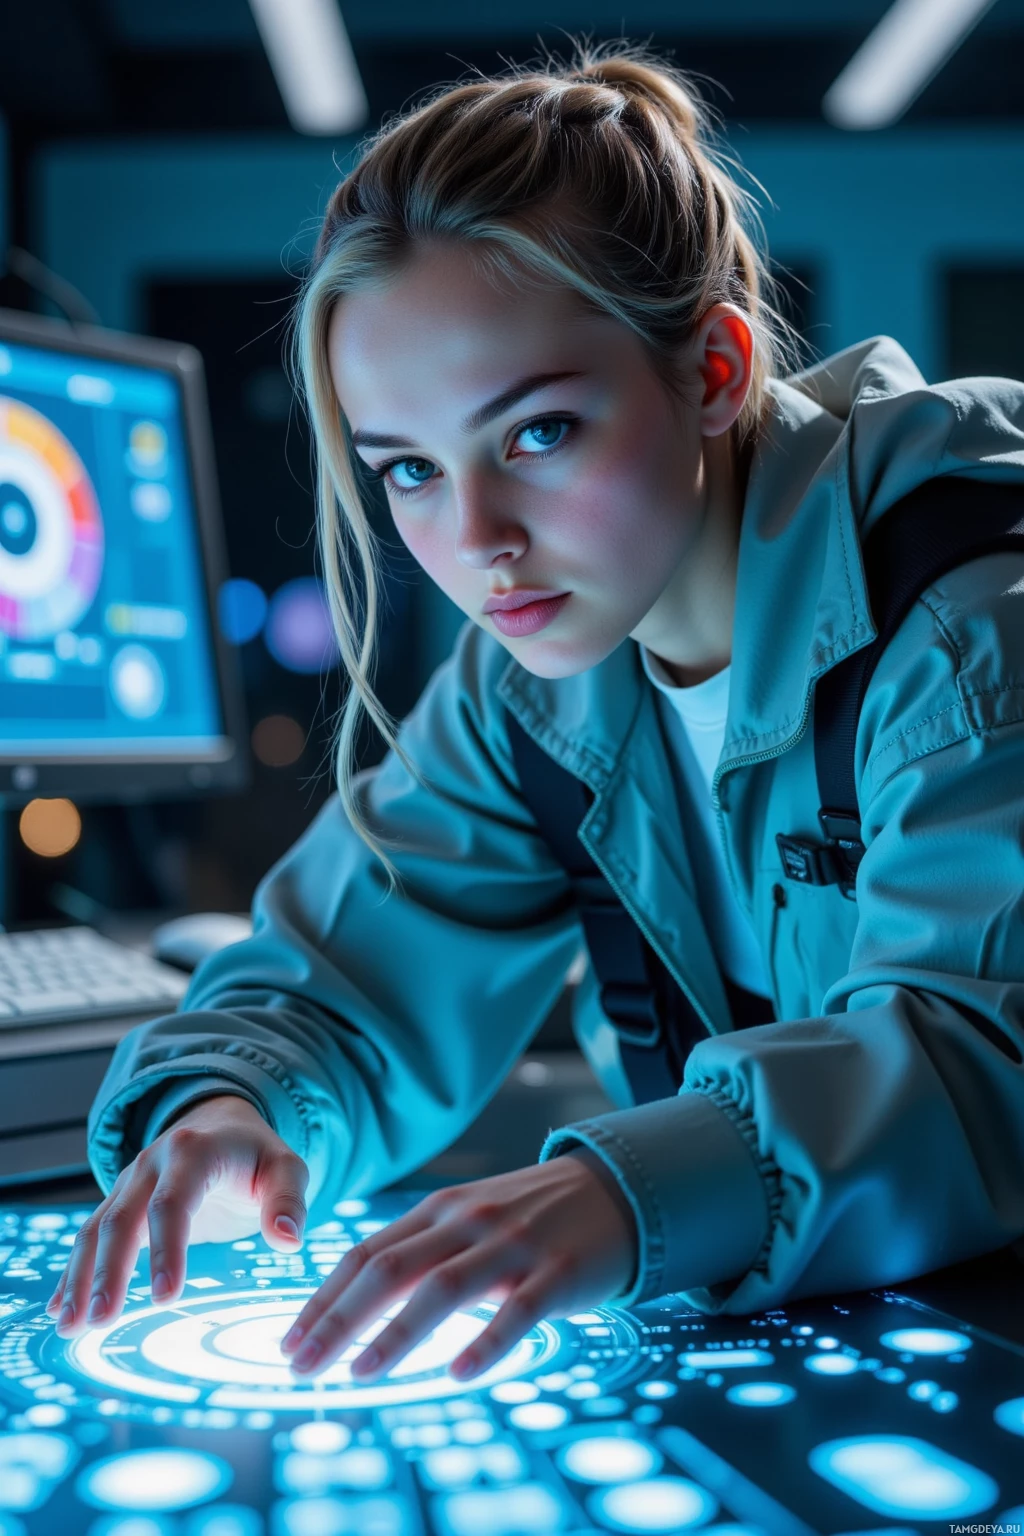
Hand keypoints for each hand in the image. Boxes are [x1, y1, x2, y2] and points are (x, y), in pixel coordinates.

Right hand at [47, 1094, 307, 1337]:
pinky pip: (90, 1236)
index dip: (167, 1250)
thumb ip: (289, 1201)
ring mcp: (129, 1183)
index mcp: (193, 1152)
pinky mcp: (119, 1202)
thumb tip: (288, 1240)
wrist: (221, 1124)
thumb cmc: (257, 1156)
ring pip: (96, 1230)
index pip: (173, 1203)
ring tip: (69, 1327)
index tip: (165, 1298)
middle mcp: (151, 1164)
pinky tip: (60, 1309)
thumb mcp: (286, 1168)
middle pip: (122, 1219)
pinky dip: (74, 1272)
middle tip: (100, 1321)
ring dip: (80, 1278)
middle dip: (108, 1272)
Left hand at [280, 1154, 635, 1382]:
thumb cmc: (529, 1216)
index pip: (365, 1255)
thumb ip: (421, 1249)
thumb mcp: (468, 1219)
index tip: (289, 1340)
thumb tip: (357, 1298)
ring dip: (396, 1334)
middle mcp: (467, 1224)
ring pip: (442, 1289)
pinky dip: (485, 1342)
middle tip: (300, 1364)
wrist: (614, 1189)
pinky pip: (516, 1311)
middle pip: (389, 1270)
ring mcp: (512, 1246)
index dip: (323, 1299)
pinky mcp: (556, 1274)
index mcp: (439, 1212)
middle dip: (338, 1319)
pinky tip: (460, 1373)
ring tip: (360, 1373)